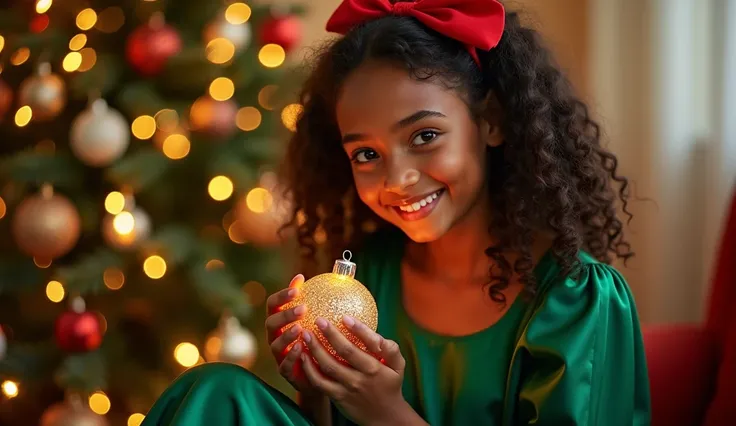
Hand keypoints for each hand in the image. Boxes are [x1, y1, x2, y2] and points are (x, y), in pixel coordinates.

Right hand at [265, 274, 318, 395]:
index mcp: (281, 321)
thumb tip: (335, 276)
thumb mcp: (321, 321)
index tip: (298, 288)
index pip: (274, 304)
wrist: (323, 375)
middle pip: (271, 322)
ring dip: (286, 335)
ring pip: (275, 344)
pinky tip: (301, 349)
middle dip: (285, 314)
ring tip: (300, 329)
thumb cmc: (322, 341)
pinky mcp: (285, 372)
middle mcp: (275, 337)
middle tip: (302, 308)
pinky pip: (284, 365)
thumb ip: (320, 302)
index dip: (282, 295)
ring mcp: (279, 355)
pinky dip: (291, 356)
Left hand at [300, 315, 421, 425]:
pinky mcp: (337, 397)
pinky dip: (309, 369)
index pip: (367, 344)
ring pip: (328, 367)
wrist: (385, 417)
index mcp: (376, 367)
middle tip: (319, 320)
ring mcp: (348, 388)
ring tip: (306, 335)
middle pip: (343, 352)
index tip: (345, 317)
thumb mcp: (398, 367)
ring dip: (314, 349)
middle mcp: (362, 377)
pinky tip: (303, 356)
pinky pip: (320, 382)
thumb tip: (377, 334)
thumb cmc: (390, 385)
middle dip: (330, 334)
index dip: (357, 329)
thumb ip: (391, 349)